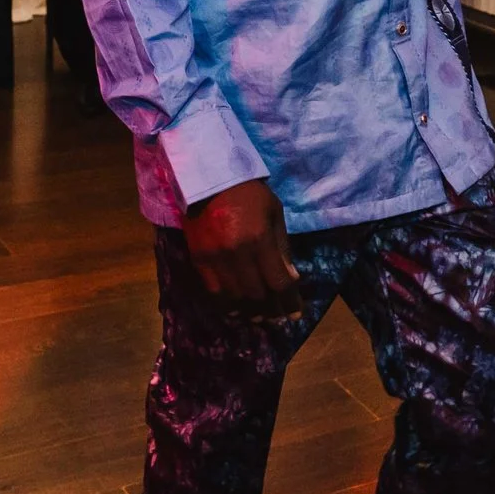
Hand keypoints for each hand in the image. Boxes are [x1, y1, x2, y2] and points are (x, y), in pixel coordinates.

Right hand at [183, 180, 302, 318]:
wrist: (209, 178)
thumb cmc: (249, 193)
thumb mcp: (274, 213)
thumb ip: (282, 247)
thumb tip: (291, 279)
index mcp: (260, 240)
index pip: (278, 283)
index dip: (289, 302)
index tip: (295, 314)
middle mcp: (237, 253)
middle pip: (257, 295)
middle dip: (270, 310)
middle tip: (276, 315)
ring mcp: (215, 258)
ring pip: (235, 298)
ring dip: (249, 311)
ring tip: (257, 315)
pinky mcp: (199, 259)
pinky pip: (213, 291)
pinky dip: (226, 304)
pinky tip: (235, 309)